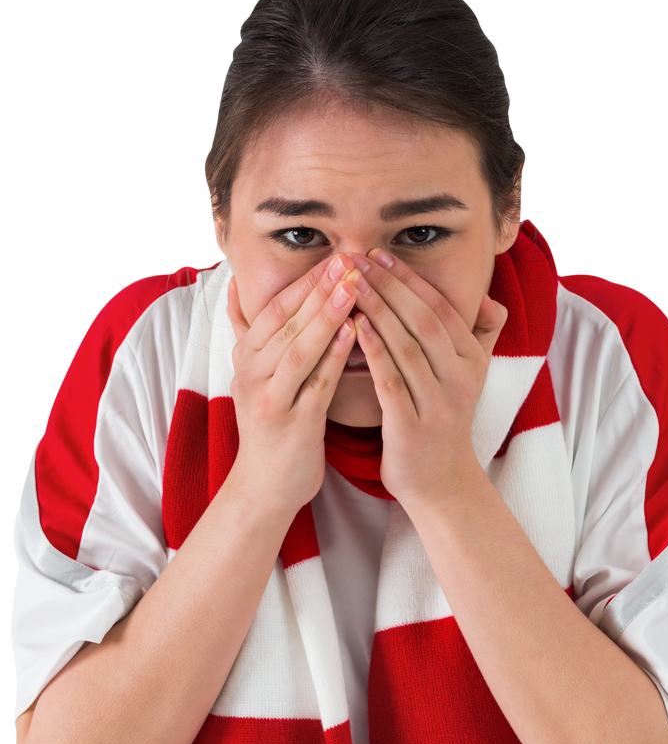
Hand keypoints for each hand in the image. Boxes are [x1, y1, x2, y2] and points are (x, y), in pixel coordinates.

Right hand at [225, 254, 358, 516]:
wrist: (264, 487)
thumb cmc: (271, 427)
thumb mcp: (253, 375)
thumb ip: (247, 331)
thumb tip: (234, 285)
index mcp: (245, 359)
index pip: (273, 310)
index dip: (303, 282)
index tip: (334, 256)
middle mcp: (251, 375)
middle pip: (286, 324)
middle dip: (318, 289)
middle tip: (348, 259)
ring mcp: (269, 400)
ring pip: (298, 349)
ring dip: (326, 315)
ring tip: (353, 287)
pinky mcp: (291, 425)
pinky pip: (315, 385)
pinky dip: (333, 356)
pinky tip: (355, 334)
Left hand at [346, 251, 507, 509]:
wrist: (442, 484)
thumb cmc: (445, 423)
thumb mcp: (472, 378)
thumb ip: (483, 337)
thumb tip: (491, 300)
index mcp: (472, 362)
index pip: (442, 310)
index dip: (412, 280)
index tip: (381, 254)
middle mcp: (459, 380)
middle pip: (424, 322)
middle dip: (390, 287)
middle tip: (358, 259)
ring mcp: (437, 405)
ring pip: (407, 348)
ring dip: (378, 311)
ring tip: (349, 284)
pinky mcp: (412, 428)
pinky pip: (391, 382)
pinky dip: (373, 352)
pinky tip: (353, 328)